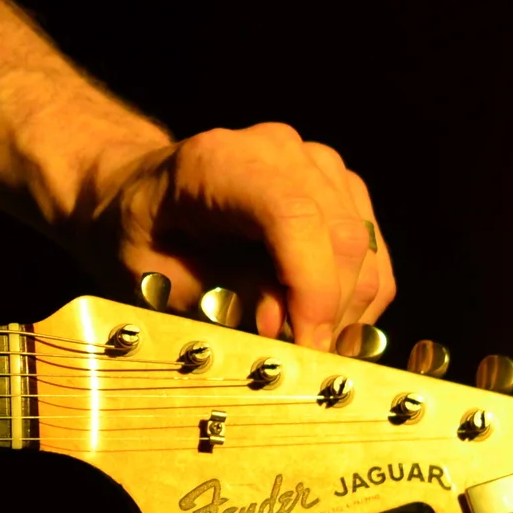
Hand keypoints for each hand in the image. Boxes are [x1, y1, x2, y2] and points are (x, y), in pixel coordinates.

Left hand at [69, 122, 394, 348]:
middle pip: (340, 237)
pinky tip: (317, 324)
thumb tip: (282, 327)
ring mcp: (316, 164)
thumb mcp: (154, 275)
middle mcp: (277, 150)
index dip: (311, 286)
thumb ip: (217, 296)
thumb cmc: (140, 237)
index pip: (292, 215)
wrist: (142, 196)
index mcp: (218, 162)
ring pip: (364, 249)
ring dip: (344, 311)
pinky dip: (354, 298)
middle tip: (296, 362)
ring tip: (301, 346)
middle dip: (328, 312)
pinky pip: (371, 251)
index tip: (307, 346)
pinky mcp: (341, 187)